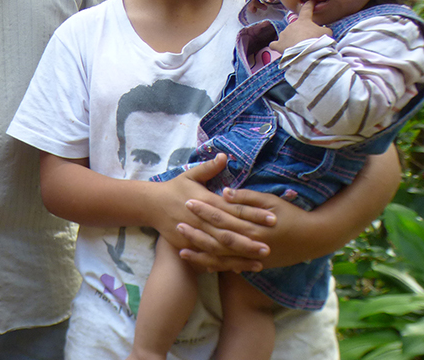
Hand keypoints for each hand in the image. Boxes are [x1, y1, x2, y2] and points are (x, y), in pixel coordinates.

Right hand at [154, 156, 271, 261]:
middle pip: (230, 230)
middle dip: (251, 238)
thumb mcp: (190, 175)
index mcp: (205, 201)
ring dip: (241, 253)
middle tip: (272, 244)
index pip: (234, 208)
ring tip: (261, 258)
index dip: (253, 213)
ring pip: (222, 247)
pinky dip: (225, 263)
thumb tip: (225, 155)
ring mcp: (195, 234)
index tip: (272, 218)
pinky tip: (241, 267)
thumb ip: (209, 167)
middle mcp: (201, 219)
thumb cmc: (174, 189)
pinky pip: (210, 256)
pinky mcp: (189, 245)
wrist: (151, 206)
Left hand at [177, 186, 297, 271]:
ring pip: (221, 258)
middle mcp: (251, 244)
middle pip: (218, 238)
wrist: (312, 239)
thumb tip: (223, 192)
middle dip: (197, 232)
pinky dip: (215, 266)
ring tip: (181, 248)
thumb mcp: (270, 201)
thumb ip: (246, 198)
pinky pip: (230, 267)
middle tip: (177, 224)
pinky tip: (200, 263)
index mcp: (253, 226)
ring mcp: (252, 257)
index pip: (224, 217)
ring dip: (201, 253)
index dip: (205, 210)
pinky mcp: (255, 265)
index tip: (188, 201)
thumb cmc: (291, 215)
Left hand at [270, 0, 330, 52]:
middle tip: (308, 41)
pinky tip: (280, 49)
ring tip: (299, 48)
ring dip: (291, 40)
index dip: (309, 5)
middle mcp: (291, 25)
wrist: (306, 52)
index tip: (310, 2)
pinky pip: (275, 44)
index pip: (306, 10)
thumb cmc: (317, 40)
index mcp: (303, 21)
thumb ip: (324, 29)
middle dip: (301, 33)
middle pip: (296, 27)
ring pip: (287, 35)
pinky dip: (277, 46)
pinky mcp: (278, 44)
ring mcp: (283, 34)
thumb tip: (324, 30)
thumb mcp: (326, 33)